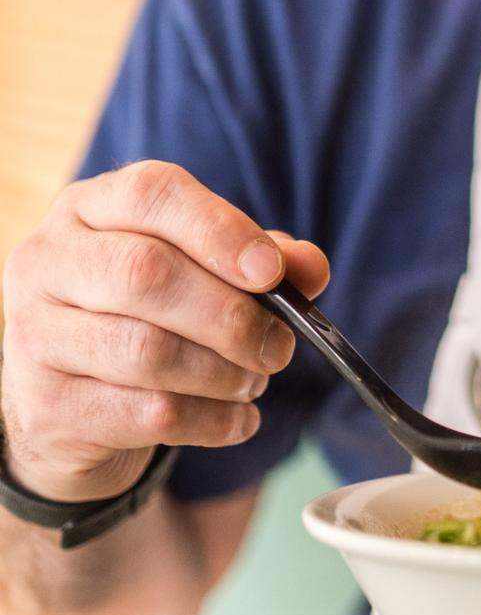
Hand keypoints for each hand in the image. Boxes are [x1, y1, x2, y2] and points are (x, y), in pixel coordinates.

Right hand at [1, 161, 329, 502]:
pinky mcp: (47, 405)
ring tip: (253, 381)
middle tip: (278, 347)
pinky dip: (211, 421)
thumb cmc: (152, 318)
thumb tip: (311, 267)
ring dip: (224, 374)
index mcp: (91, 208)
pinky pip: (147, 413)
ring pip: (148, 351)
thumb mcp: (207, 274)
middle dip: (233, 317)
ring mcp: (35, 333)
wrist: (74, 406)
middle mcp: (48, 260)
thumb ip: (266, 262)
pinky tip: (237, 420)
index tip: (272, 273)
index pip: (152, 193)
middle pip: (148, 274)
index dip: (221, 230)